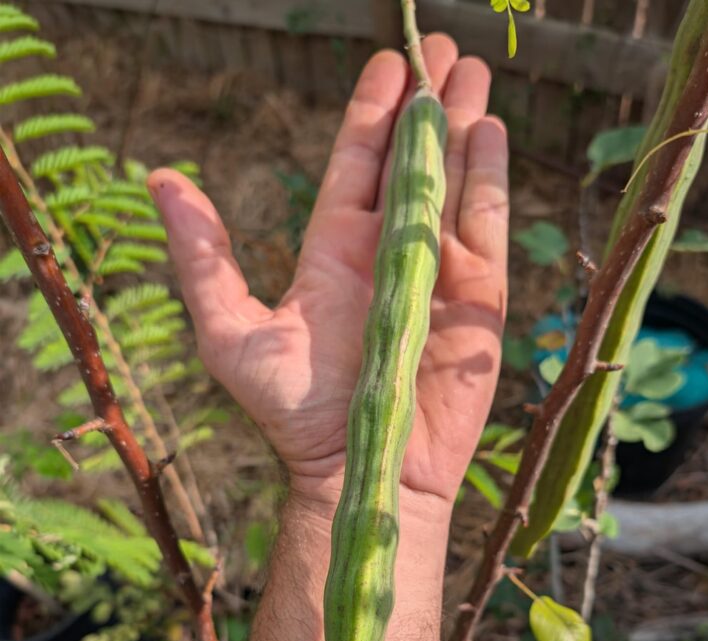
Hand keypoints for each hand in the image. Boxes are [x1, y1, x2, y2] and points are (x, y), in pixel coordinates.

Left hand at [149, 35, 507, 515]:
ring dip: (461, 126)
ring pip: (452, 181)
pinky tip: (490, 134)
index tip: (387, 62)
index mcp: (334, 252)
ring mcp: (436, 273)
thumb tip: (161, 178)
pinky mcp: (477, 301)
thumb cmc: (295, 413)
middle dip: (424, 102)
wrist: (361, 470)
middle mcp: (387, 252)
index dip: (371, 111)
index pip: (356, 164)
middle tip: (437, 46)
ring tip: (470, 73)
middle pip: (410, 160)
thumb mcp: (232, 332)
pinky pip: (487, 228)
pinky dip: (489, 180)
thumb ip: (204, 257)